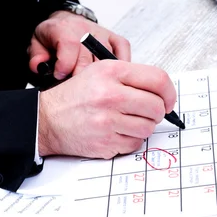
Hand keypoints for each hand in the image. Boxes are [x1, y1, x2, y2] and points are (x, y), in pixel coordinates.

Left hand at [28, 11, 130, 79]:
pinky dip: (121, 64)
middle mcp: (84, 29)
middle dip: (81, 77)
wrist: (64, 22)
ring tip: (94, 89)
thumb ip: (36, 57)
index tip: (61, 76)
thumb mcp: (37, 45)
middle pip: (88, 57)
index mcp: (63, 28)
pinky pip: (123, 49)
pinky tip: (113, 76)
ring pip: (106, 57)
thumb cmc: (52, 38)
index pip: (69, 44)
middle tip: (76, 91)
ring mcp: (101, 33)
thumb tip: (39, 66)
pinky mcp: (114, 37)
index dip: (65, 64)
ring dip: (101, 76)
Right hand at [37, 60, 175, 158]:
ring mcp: (108, 120)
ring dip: (142, 127)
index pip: (158, 80)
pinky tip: (116, 132)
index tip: (167, 100)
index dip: (169, 93)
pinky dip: (130, 140)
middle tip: (146, 112)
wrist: (47, 119)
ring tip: (126, 121)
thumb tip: (162, 92)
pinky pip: (134, 143)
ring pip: (148, 128)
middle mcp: (110, 95)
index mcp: (111, 72)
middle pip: (156, 107)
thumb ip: (130, 78)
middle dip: (156, 112)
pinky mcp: (106, 142)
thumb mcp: (100, 72)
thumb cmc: (75, 97)